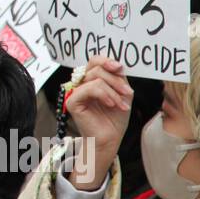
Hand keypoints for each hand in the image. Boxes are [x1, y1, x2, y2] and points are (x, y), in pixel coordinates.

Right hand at [63, 56, 132, 189]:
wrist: (110, 138)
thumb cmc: (115, 117)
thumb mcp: (122, 93)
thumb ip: (118, 77)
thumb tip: (116, 64)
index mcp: (91, 79)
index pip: (95, 61)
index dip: (106, 60)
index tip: (119, 68)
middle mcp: (81, 83)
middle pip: (96, 67)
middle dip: (115, 79)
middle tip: (127, 93)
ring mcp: (75, 92)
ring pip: (95, 78)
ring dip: (113, 91)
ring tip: (121, 104)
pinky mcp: (72, 101)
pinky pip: (89, 89)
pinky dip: (104, 95)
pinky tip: (111, 105)